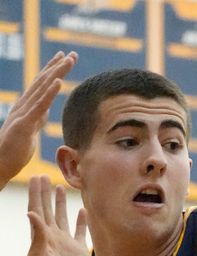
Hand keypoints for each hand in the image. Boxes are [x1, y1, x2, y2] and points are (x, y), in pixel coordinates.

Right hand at [0, 51, 76, 186]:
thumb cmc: (13, 151)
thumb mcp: (30, 131)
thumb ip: (37, 119)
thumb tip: (45, 110)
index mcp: (26, 108)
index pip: (42, 85)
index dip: (53, 70)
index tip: (65, 58)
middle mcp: (23, 106)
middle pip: (43, 82)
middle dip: (58, 66)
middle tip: (72, 53)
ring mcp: (23, 113)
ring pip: (42, 89)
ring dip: (56, 73)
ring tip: (68, 60)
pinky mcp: (24, 124)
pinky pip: (39, 106)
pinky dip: (49, 93)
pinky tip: (58, 82)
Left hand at [27, 175, 90, 255]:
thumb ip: (38, 235)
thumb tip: (31, 212)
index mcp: (41, 236)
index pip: (37, 209)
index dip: (36, 194)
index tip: (36, 177)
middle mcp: (52, 236)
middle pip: (48, 209)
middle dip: (45, 193)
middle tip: (43, 176)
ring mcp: (65, 242)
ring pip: (62, 217)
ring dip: (60, 203)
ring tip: (60, 187)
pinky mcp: (78, 250)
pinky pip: (79, 230)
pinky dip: (80, 220)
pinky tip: (82, 210)